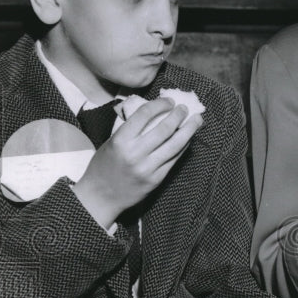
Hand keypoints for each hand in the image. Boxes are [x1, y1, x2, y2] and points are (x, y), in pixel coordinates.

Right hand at [71, 98, 202, 227]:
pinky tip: (188, 138)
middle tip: (185, 108)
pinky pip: (174, 159)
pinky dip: (183, 146)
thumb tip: (154, 113)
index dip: (160, 104)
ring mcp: (148, 168)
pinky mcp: (157, 179)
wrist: (101, 196)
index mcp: (121, 140)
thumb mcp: (111, 142)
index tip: (169, 101)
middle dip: (178, 115)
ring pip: (175, 145)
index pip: (144, 115)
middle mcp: (135, 153)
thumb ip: (130, 129)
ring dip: (189, 130)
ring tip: (197, 120)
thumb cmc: (104, 166)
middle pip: (164, 129)